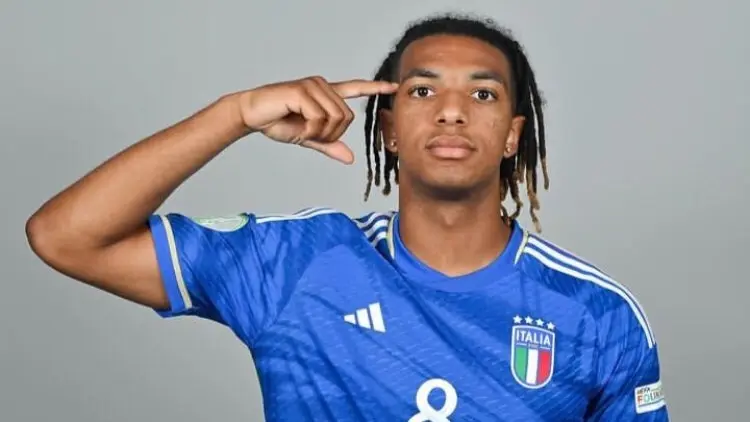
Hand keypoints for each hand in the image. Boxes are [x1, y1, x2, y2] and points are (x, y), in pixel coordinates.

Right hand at [236, 76, 398, 163]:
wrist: (252, 115)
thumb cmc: (278, 122)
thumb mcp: (308, 137)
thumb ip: (329, 145)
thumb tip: (350, 158)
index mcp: (326, 94)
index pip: (355, 88)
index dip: (375, 88)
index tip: (394, 87)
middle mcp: (322, 86)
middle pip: (347, 117)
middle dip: (331, 134)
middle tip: (310, 135)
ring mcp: (313, 86)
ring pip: (335, 119)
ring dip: (319, 133)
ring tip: (301, 129)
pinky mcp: (302, 90)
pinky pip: (319, 119)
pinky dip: (310, 130)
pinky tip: (296, 126)